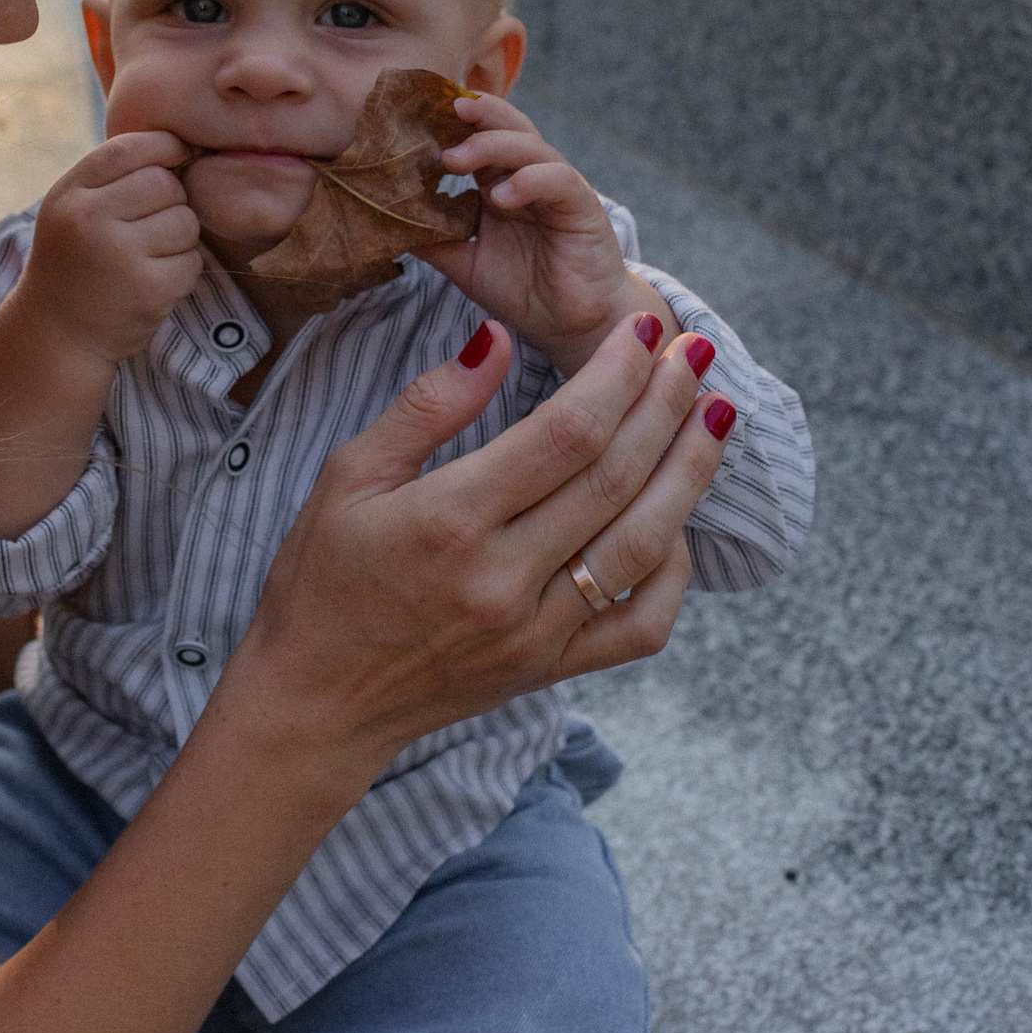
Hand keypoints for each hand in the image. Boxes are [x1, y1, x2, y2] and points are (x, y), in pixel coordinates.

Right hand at [10, 131, 204, 366]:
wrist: (56, 335)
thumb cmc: (75, 262)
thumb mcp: (72, 210)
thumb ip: (113, 176)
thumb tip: (181, 144)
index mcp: (69, 195)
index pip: (128, 148)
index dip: (163, 146)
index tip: (177, 156)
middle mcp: (89, 220)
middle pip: (165, 184)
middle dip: (171, 201)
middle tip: (150, 227)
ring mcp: (119, 256)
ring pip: (185, 222)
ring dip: (179, 238)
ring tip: (148, 257)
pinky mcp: (148, 290)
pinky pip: (191, 261)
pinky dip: (182, 272)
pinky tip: (153, 283)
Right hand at [222, 309, 732, 773]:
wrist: (315, 704)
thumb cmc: (322, 579)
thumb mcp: (348, 475)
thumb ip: (428, 406)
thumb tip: (499, 339)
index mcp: (449, 521)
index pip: (566, 433)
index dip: (618, 374)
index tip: (644, 328)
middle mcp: (502, 580)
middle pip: (616, 478)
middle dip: (668, 404)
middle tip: (697, 349)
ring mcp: (535, 632)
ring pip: (643, 545)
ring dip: (690, 474)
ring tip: (716, 416)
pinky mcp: (551, 670)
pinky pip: (641, 625)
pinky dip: (675, 571)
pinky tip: (679, 518)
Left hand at [411, 93, 668, 373]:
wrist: (573, 327)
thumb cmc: (524, 291)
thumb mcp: (466, 263)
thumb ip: (434, 240)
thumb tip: (384, 223)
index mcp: (500, 184)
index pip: (479, 137)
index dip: (454, 122)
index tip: (418, 111)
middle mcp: (529, 178)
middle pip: (507, 127)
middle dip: (476, 115)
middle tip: (443, 112)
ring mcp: (558, 189)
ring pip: (530, 146)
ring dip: (492, 146)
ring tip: (455, 160)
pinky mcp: (583, 207)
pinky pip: (557, 181)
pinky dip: (527, 181)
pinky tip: (500, 197)